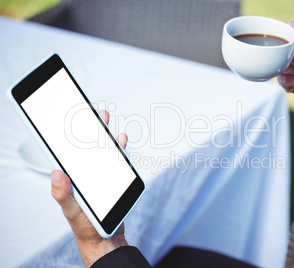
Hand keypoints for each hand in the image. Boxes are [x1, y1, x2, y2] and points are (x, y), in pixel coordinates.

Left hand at [51, 110, 128, 266]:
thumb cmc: (85, 226)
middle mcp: (85, 173)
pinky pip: (117, 160)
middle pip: (85, 146)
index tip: (64, 119)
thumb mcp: (72, 211)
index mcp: (72, 177)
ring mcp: (100, 174)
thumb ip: (63, 194)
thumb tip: (56, 171)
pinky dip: (119, 148)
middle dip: (87, 126)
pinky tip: (121, 139)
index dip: (64, 136)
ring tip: (104, 117)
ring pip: (101, 150)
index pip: (67, 152)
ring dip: (103, 133)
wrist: (105, 238)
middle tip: (88, 110)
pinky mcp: (114, 178)